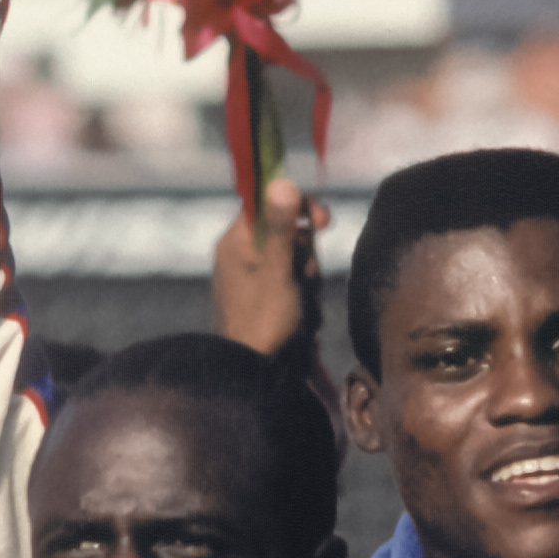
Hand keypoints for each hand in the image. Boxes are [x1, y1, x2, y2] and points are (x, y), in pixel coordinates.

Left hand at [213, 176, 329, 360]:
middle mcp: (243, 257)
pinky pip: (297, 288)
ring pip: (299, 263)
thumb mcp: (277, 270)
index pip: (268, 203)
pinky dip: (306, 302)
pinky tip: (302, 322)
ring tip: (302, 309)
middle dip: (307, 258)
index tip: (322, 220)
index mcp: (236, 243)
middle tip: (304, 279)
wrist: (253, 377)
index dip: (298, 207)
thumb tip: (282, 180)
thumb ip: (282, 227)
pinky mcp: (270, 302)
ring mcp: (256, 281)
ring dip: (310, 284)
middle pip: (290, 234)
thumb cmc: (261, 322)